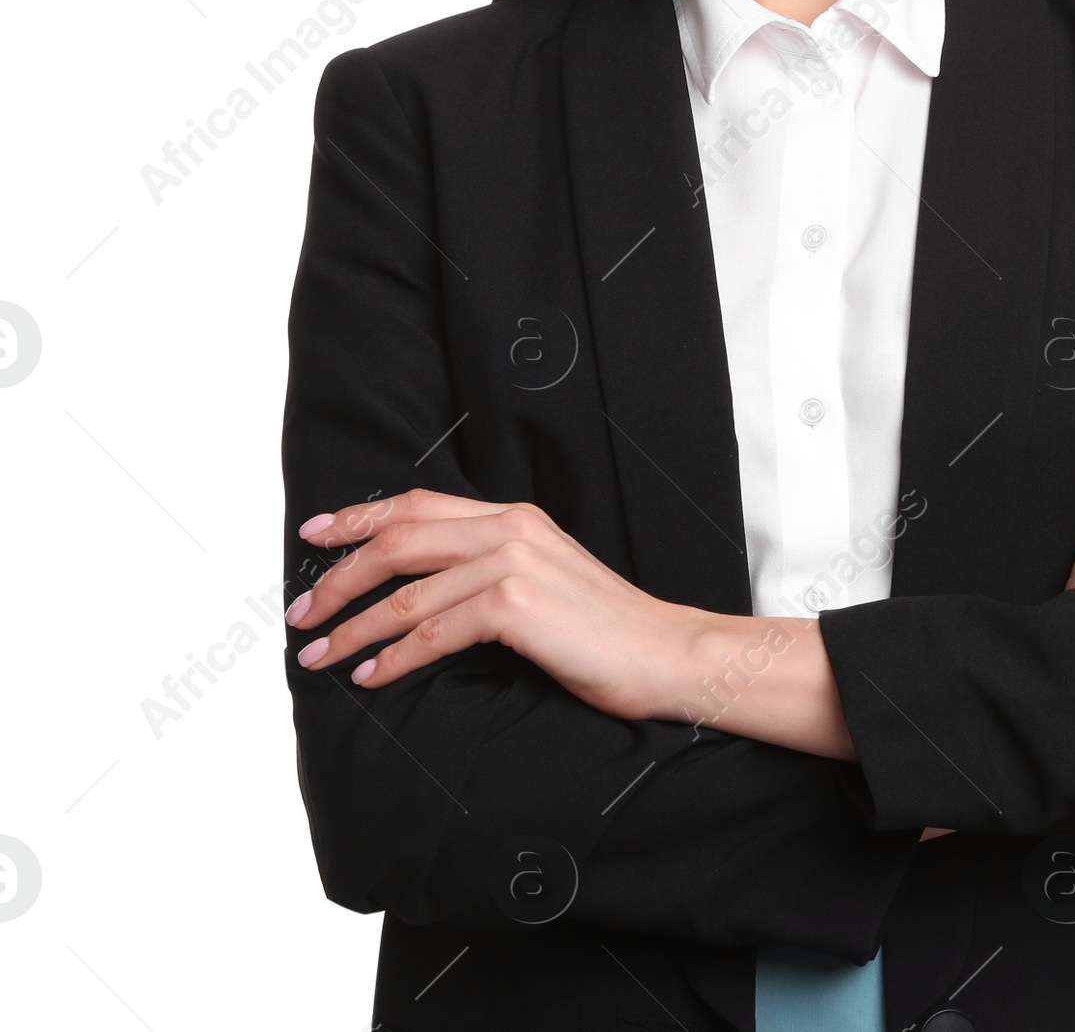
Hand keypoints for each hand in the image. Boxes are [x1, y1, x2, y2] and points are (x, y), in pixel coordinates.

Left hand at [288, 488, 700, 718]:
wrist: (664, 651)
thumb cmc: (605, 629)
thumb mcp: (543, 579)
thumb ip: (490, 568)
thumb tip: (422, 591)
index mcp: (513, 516)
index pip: (417, 505)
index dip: (359, 518)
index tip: (315, 535)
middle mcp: (508, 528)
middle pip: (399, 540)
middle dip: (339, 576)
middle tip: (302, 612)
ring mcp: (512, 563)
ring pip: (407, 593)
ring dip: (353, 628)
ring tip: (320, 654)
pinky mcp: (515, 605)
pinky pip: (433, 631)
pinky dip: (393, 657)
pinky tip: (370, 676)